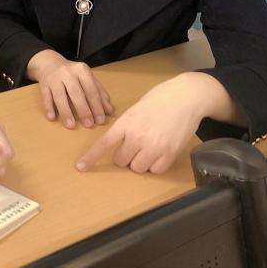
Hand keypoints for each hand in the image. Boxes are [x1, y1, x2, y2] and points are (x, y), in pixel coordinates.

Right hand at [29, 50, 112, 128]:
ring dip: (66, 112)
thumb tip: (109, 111)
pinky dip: (49, 107)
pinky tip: (52, 118)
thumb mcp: (87, 78)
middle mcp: (67, 73)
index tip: (100, 120)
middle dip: (83, 110)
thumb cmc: (72, 74)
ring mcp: (54, 78)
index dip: (96, 105)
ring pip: (60, 96)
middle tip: (89, 124)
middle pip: (76, 93)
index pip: (91, 89)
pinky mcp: (43, 84)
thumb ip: (99, 92)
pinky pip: (46, 97)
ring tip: (71, 125)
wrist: (49, 63)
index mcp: (81, 70)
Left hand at [76, 77, 203, 173]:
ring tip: (149, 147)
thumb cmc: (159, 100)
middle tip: (135, 145)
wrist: (185, 97)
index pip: (104, 144)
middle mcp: (137, 137)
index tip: (81, 167)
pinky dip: (155, 165)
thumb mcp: (135, 110)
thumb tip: (119, 143)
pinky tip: (160, 152)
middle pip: (120, 160)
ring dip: (140, 161)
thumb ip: (126, 127)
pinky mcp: (169, 154)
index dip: (92, 157)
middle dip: (125, 156)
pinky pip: (155, 170)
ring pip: (137, 168)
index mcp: (125, 123)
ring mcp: (154, 147)